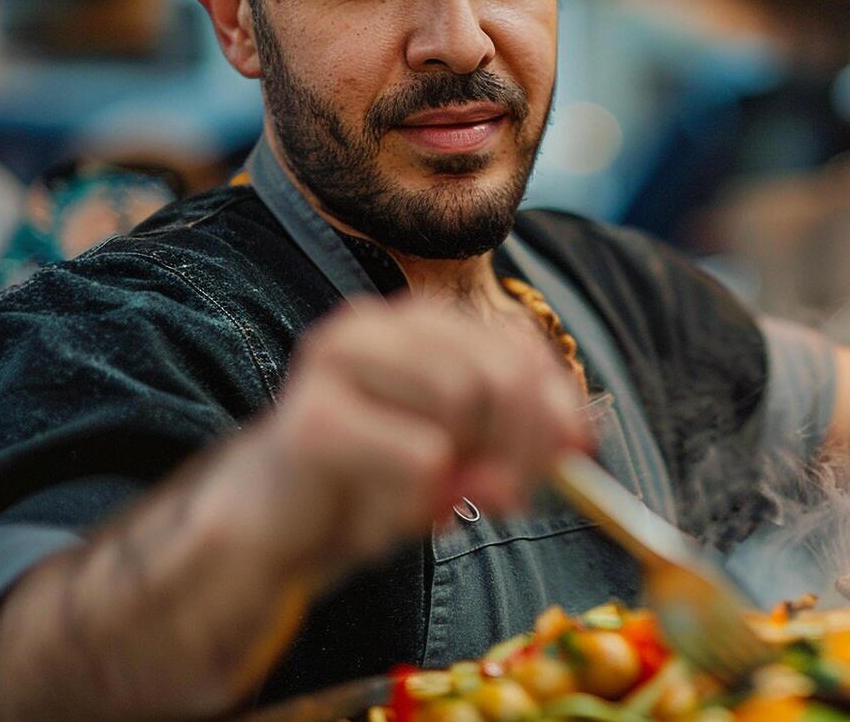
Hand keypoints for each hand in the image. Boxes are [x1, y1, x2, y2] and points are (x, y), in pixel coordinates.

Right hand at [238, 296, 590, 580]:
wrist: (273, 529)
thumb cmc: (371, 483)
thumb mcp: (464, 458)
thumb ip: (520, 440)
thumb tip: (577, 442)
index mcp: (418, 321)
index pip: (521, 347)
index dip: (558, 407)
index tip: (572, 458)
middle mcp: (377, 323)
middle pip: (501, 370)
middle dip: (522, 445)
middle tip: (509, 499)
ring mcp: (338, 361)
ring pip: (464, 400)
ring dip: (462, 473)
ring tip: (425, 504)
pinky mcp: (314, 418)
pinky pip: (419, 458)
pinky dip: (416, 503)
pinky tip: (376, 514)